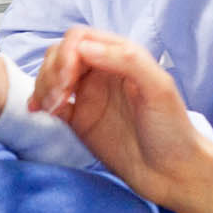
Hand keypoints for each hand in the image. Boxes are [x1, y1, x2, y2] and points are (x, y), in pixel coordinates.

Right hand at [30, 28, 207, 205]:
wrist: (172, 173)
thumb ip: (126, 60)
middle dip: (53, 70)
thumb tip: (84, 48)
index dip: (67, 54)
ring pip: (52, 75)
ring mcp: (89, 95)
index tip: (68, 78)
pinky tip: (39, 111)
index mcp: (121, 56)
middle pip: (61, 54)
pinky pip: (51, 102)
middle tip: (59, 96)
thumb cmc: (173, 130)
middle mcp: (102, 72)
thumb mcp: (158, 88)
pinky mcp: (79, 119)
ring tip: (51, 106)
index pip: (80, 39)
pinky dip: (40, 102)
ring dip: (44, 85)